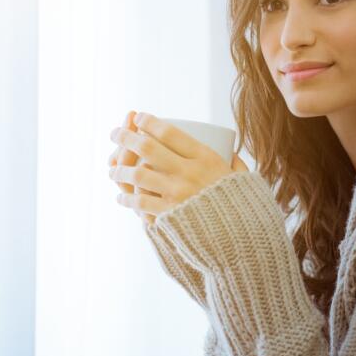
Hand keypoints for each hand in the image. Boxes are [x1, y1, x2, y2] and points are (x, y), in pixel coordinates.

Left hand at [108, 112, 249, 222]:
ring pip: (137, 173)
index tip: (138, 117)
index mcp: (206, 158)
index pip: (170, 132)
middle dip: (126, 136)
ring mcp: (177, 193)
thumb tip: (231, 153)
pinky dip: (127, 197)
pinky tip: (121, 196)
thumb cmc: (243, 206)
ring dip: (119, 168)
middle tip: (114, 134)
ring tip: (112, 168)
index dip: (149, 122)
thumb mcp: (242, 178)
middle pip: (147, 147)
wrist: (241, 238)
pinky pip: (140, 201)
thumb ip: (235, 165)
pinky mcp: (169, 214)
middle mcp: (189, 172)